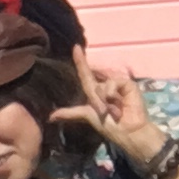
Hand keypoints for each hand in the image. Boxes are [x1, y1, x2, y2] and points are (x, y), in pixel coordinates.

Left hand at [50, 45, 167, 168]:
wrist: (127, 131)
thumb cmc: (109, 125)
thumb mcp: (87, 116)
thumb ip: (71, 113)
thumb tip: (50, 116)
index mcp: (94, 91)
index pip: (85, 73)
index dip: (80, 60)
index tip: (75, 47)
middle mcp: (105, 84)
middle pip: (93, 78)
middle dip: (95, 98)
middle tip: (104, 112)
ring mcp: (117, 83)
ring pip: (101, 85)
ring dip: (104, 101)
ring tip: (112, 111)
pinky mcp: (127, 84)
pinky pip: (113, 84)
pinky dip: (113, 96)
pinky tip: (120, 106)